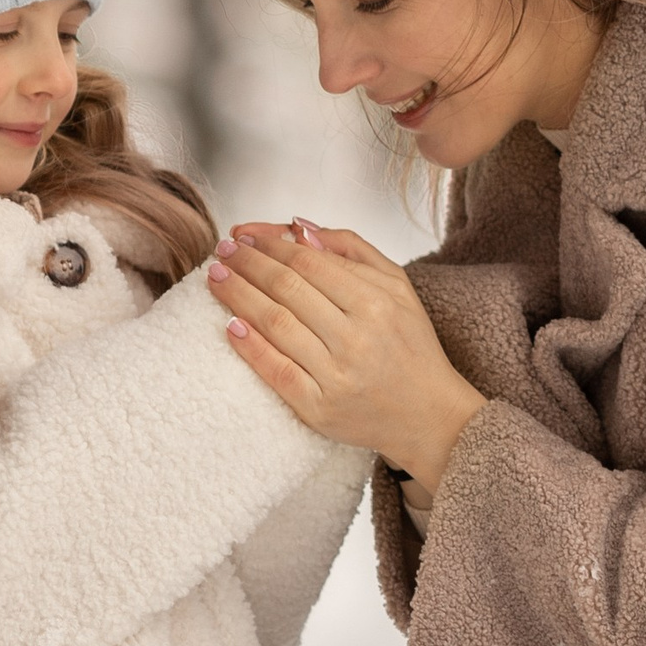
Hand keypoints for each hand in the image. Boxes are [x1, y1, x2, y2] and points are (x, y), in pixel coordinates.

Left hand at [206, 220, 485, 492]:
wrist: (430, 416)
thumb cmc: (410, 346)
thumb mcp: (398, 286)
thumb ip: (353, 250)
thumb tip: (300, 228)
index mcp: (377, 302)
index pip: (310, 263)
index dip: (271, 244)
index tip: (244, 235)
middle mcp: (357, 338)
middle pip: (287, 289)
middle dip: (247, 264)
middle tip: (222, 251)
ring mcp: (337, 375)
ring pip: (276, 325)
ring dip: (238, 297)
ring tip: (215, 278)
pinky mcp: (320, 409)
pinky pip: (276, 372)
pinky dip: (249, 347)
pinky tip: (228, 325)